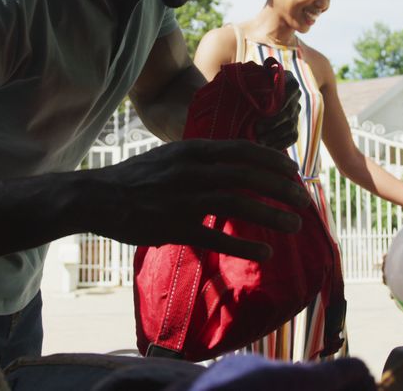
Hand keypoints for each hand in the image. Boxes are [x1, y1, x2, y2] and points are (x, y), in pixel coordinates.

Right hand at [86, 139, 311, 260]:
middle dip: (280, 187)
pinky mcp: (174, 226)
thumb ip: (202, 158)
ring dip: (270, 214)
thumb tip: (233, 161)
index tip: (293, 172)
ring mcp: (183, 198)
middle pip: (246, 175)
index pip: (243, 150)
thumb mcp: (172, 156)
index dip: (272, 161)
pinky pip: (216, 237)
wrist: (98, 196)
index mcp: (193, 150)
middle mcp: (192, 170)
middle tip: (304, 199)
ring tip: (295, 225)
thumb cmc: (138, 178)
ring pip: (237, 204)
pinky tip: (266, 252)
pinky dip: (243, 245)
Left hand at [255, 76, 300, 149]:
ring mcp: (296, 114)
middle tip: (257, 128)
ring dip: (274, 135)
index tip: (265, 108)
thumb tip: (254, 72)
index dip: (282, 97)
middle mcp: (296, 97)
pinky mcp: (294, 129)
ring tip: (259, 140)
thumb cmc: (252, 84)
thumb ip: (255, 73)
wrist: (256, 99)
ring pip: (290, 126)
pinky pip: (291, 138)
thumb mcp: (254, 76)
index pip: (292, 86)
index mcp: (289, 81)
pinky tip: (266, 147)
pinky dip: (279, 144)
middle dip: (273, 121)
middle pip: (289, 111)